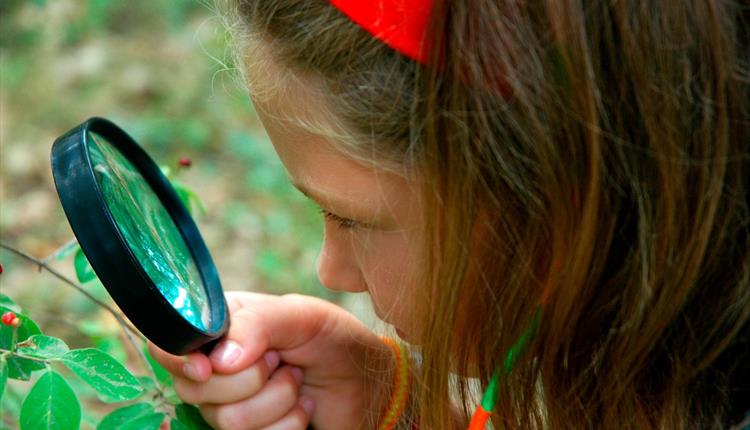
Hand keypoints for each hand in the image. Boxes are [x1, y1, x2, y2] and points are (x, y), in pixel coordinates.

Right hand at [149, 292, 393, 429]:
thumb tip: (221, 358)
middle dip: (251, 378)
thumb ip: (259, 323)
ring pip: (226, 419)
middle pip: (195, 388)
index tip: (210, 367)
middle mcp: (217, 367)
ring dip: (276, 400)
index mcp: (221, 328)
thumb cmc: (333, 340)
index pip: (170, 343)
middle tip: (281, 361)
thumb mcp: (303, 315)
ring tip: (297, 380)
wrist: (365, 383)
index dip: (181, 359)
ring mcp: (231, 405)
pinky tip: (302, 408)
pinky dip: (287, 425)